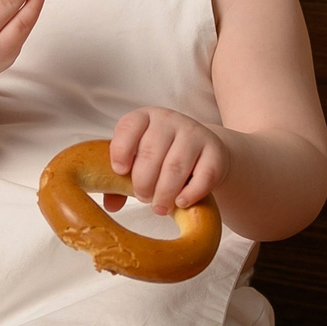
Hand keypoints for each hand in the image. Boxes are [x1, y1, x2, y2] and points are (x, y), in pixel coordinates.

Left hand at [109, 108, 226, 213]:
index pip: (129, 127)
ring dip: (164, 192)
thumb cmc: (161, 156)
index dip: (120, 151)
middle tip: (143, 198)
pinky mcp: (215, 152)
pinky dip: (190, 194)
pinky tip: (181, 202)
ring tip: (159, 207)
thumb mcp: (139, 159)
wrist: (202, 150)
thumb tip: (110, 205)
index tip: (120, 172)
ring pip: (175, 166)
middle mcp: (169, 121)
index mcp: (144, 118)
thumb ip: (121, 179)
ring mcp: (195, 134)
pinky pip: (204, 176)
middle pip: (150, 153)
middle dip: (143, 182)